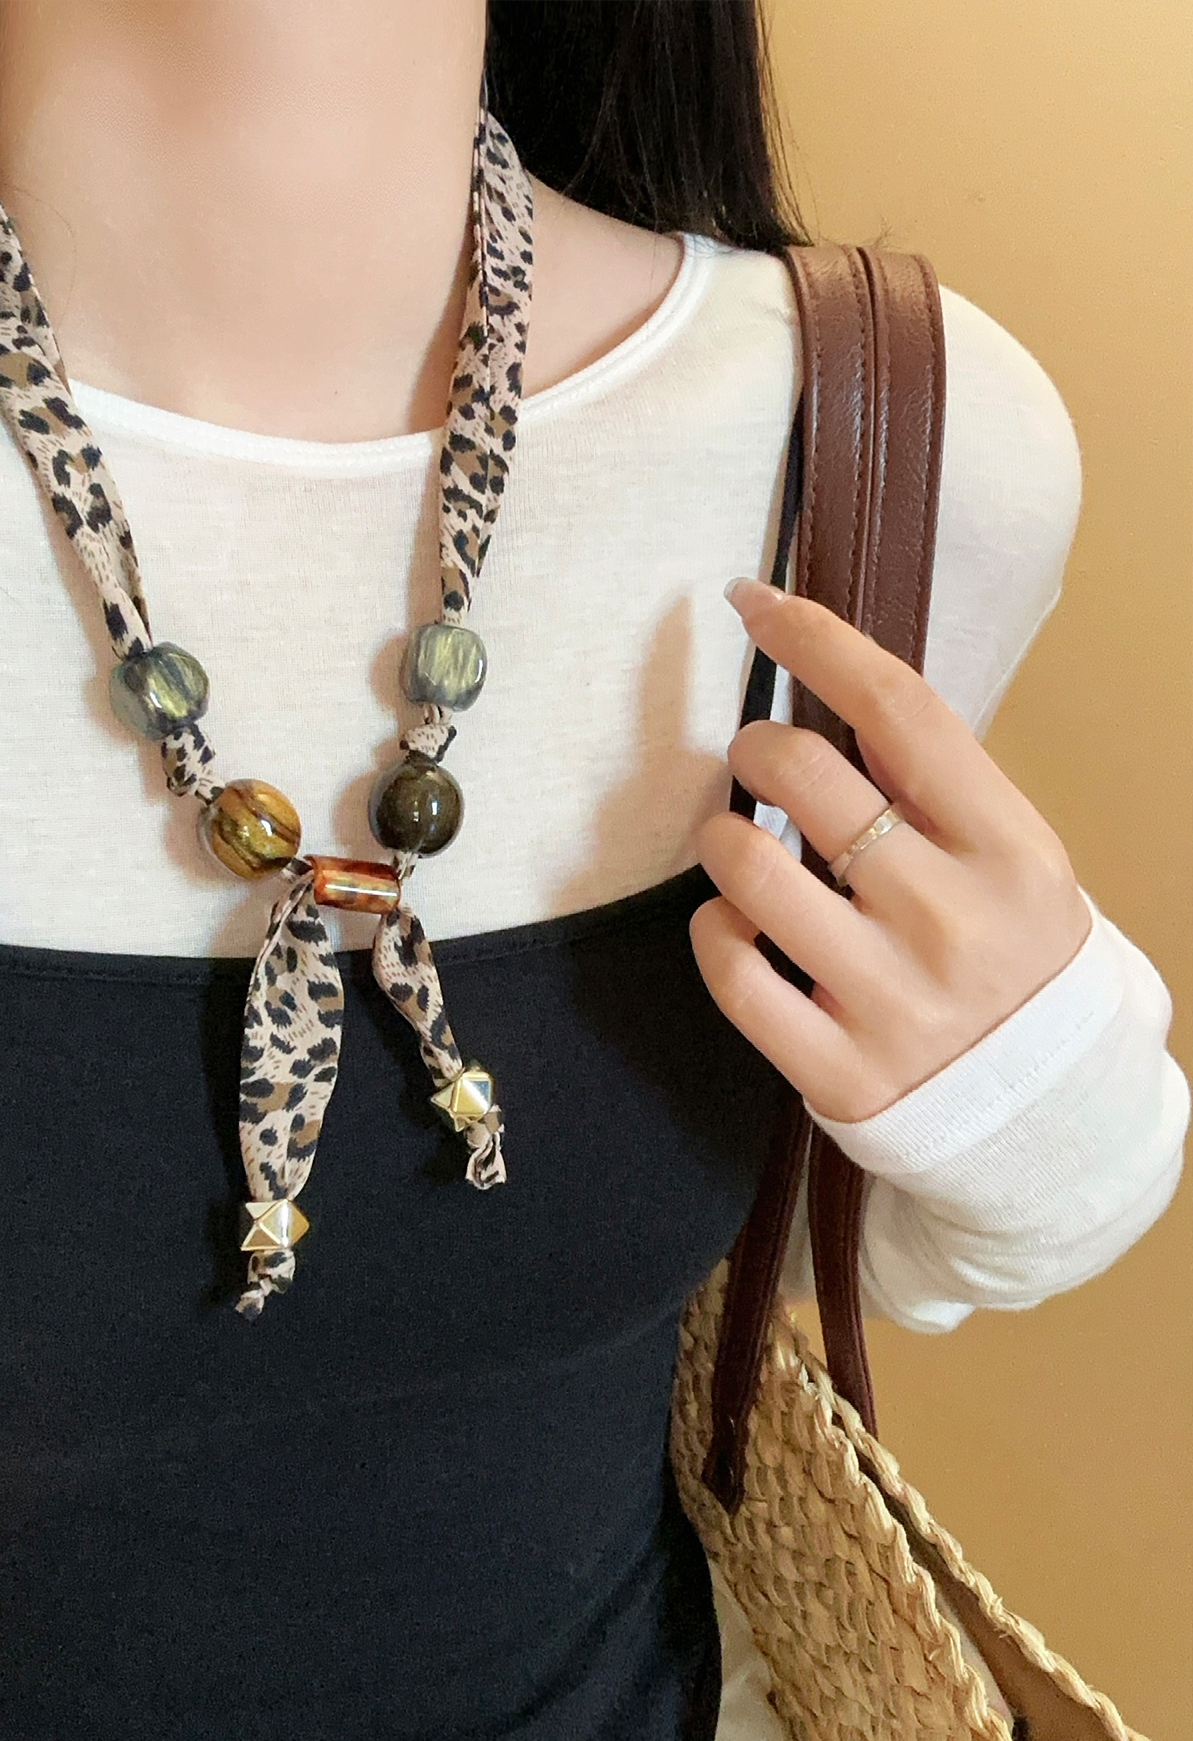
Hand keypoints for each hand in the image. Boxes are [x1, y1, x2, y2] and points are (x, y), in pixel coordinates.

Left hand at [688, 578, 1092, 1124]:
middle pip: (808, 775)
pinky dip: (713, 930)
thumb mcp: (1013, 864)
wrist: (1049, 1115)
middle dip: (757, 746)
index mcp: (1010, 850)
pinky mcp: (839, 1069)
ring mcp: (894, 1000)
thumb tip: (824, 682)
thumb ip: (936, 791)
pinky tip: (732, 922)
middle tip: (758, 759)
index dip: (815, 639)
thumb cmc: (1014, 962)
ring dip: (721, 836)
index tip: (755, 603)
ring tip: (737, 843)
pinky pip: (732, 972)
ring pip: (749, 870)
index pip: (901, 710)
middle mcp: (952, 919)